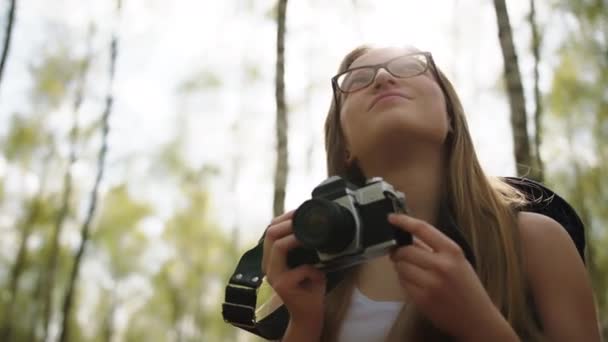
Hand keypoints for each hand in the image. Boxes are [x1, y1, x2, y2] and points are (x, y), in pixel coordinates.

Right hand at [262, 210, 325, 331]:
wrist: (308, 314)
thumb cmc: (309, 286)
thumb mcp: (305, 262)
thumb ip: (303, 247)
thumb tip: (312, 225)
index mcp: (272, 258)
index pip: (270, 230)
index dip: (284, 218)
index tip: (299, 211)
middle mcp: (268, 265)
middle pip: (270, 233)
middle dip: (288, 222)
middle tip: (303, 218)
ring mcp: (274, 276)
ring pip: (278, 247)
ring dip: (296, 239)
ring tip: (309, 238)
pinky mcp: (283, 286)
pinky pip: (299, 269)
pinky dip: (312, 270)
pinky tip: (318, 276)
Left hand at [388, 214, 515, 339]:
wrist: (477, 318)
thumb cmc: (467, 287)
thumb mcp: (458, 262)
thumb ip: (435, 248)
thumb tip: (408, 236)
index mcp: (453, 251)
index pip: (423, 229)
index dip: (404, 221)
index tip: (392, 218)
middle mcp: (441, 265)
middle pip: (406, 250)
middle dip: (398, 252)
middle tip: (400, 255)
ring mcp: (431, 283)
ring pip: (401, 267)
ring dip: (401, 268)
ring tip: (412, 272)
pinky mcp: (422, 299)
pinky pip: (402, 283)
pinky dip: (404, 281)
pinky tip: (415, 284)